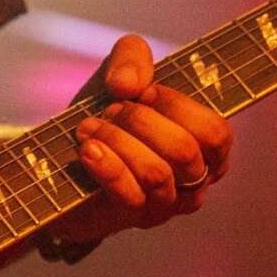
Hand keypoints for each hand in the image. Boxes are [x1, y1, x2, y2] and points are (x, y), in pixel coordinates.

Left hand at [48, 35, 233, 242]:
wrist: (61, 164)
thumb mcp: (120, 75)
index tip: (143, 92)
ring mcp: (166, 205)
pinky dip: (107, 166)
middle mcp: (194, 181)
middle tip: (109, 110)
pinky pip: (130, 195)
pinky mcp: (133, 219)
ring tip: (89, 128)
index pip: (215, 132)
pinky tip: (88, 149)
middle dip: (140, 121)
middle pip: (184, 151)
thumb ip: (132, 57)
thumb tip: (129, 84)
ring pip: (156, 173)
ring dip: (118, 141)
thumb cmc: (106, 117)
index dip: (178, 106)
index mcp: (207, 149)